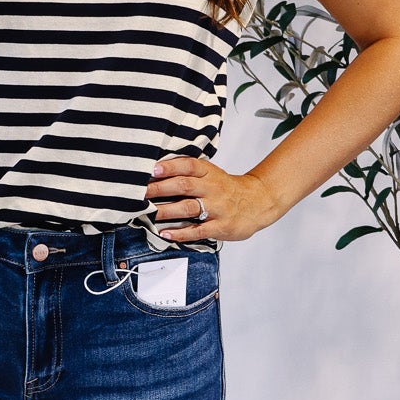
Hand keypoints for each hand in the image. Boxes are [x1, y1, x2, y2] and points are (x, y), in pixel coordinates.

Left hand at [146, 155, 280, 243]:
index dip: (171, 166)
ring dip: (167, 211)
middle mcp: (213, 188)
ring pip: (189, 208)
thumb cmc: (227, 188)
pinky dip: (180, 233)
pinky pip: (198, 230)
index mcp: (209, 173)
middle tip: (141, 193)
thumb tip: (156, 171)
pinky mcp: (221, 226)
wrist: (258, 202)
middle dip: (161, 189)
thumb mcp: (212, 173)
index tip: (153, 169)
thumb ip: (189, 172)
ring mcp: (217, 208)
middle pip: (185, 186)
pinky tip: (166, 233)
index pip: (189, 165)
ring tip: (148, 213)